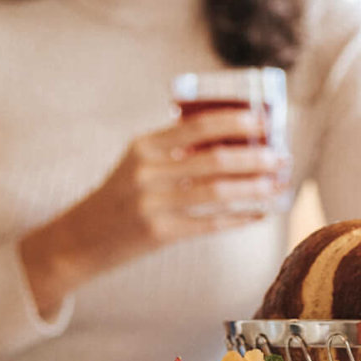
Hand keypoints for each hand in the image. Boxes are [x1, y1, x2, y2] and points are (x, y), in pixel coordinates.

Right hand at [19, 109, 288, 316]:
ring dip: (255, 188)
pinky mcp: (159, 233)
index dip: (235, 121)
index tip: (265, 119)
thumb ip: (175, 149)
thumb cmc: (119, 196)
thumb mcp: (137, 164)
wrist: (77, 240)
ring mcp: (152, 204)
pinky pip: (211, 222)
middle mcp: (146, 172)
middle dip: (256, 158)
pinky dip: (240, 217)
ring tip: (279, 184)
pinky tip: (261, 213)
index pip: (197, 126)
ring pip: (218, 192)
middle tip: (283, 156)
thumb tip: (234, 138)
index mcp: (143, 147)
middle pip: (215, 160)